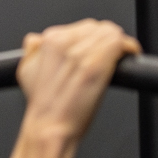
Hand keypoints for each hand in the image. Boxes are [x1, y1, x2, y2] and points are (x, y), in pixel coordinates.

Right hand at [16, 20, 139, 145]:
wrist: (49, 130)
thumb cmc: (43, 109)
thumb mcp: (26, 73)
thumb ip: (32, 51)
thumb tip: (35, 40)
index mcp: (48, 41)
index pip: (80, 26)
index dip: (90, 39)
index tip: (94, 51)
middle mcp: (64, 42)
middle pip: (96, 27)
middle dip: (104, 40)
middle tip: (108, 56)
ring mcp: (81, 53)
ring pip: (109, 33)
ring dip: (118, 44)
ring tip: (120, 57)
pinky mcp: (96, 65)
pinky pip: (120, 43)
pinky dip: (129, 47)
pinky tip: (130, 55)